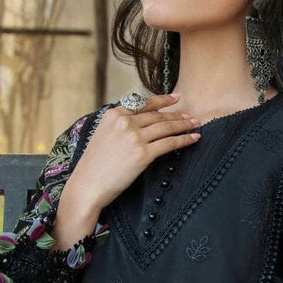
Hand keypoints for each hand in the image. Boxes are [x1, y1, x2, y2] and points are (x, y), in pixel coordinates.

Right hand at [64, 92, 201, 212]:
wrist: (88, 185)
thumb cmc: (94, 166)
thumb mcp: (103, 135)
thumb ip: (120, 126)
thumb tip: (140, 123)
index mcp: (114, 114)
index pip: (144, 104)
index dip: (163, 100)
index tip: (176, 98)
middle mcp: (125, 122)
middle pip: (158, 116)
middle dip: (177, 115)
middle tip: (190, 116)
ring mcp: (134, 137)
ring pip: (166, 127)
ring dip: (184, 125)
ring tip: (195, 124)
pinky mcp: (143, 154)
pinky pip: (169, 143)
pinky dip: (184, 140)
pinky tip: (194, 138)